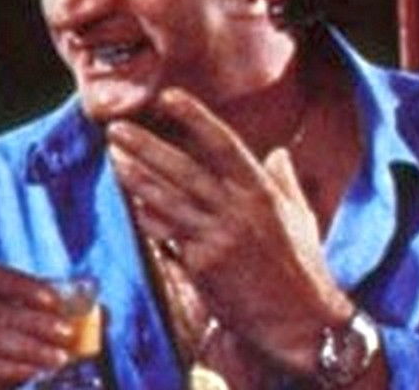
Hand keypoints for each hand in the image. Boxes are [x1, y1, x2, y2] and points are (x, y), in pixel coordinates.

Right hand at [0, 266, 75, 388]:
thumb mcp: (10, 313)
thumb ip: (41, 310)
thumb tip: (94, 312)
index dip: (23, 286)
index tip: (53, 300)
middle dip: (32, 323)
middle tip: (66, 333)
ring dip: (25, 349)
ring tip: (57, 358)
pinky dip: (8, 370)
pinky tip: (34, 372)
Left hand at [107, 87, 353, 374]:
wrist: (302, 321)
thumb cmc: (304, 268)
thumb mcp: (300, 216)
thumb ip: (285, 180)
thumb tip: (278, 152)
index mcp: (262, 191)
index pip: (223, 144)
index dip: (195, 117)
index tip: (168, 97)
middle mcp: (238, 209)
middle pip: (184, 169)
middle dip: (147, 147)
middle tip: (117, 129)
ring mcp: (219, 237)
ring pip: (168, 200)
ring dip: (137, 178)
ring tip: (115, 159)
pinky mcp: (205, 265)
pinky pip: (169, 235)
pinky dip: (150, 218)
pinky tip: (133, 203)